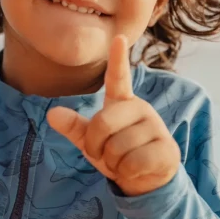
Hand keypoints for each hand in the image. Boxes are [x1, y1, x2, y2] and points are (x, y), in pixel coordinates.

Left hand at [47, 35, 180, 195]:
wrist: (144, 181)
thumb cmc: (116, 154)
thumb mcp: (91, 140)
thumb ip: (74, 126)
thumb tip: (52, 113)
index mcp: (122, 102)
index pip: (118, 78)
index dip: (118, 59)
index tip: (119, 37)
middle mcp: (141, 109)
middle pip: (102, 123)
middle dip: (96, 146)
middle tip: (104, 155)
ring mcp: (156, 128)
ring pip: (117, 147)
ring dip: (113, 163)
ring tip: (123, 162)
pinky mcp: (167, 149)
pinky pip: (133, 162)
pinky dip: (128, 172)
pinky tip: (137, 170)